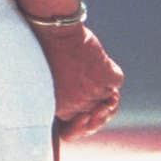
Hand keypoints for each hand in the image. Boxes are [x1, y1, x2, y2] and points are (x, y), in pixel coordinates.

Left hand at [34, 22, 122, 139]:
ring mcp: (93, 92)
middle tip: (100, 103)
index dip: (83, 124)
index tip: (87, 117)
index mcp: (60, 109)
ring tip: (96, 77)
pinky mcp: (107, 77)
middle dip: (99, 111)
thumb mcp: (47, 84)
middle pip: (96, 117)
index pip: (76, 129)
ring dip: (106, 90)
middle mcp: (77, 104)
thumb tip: (77, 111)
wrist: (53, 31)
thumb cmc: (44, 53)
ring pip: (109, 99)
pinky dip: (110, 72)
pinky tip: (99, 62)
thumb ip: (61, 100)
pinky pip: (115, 80)